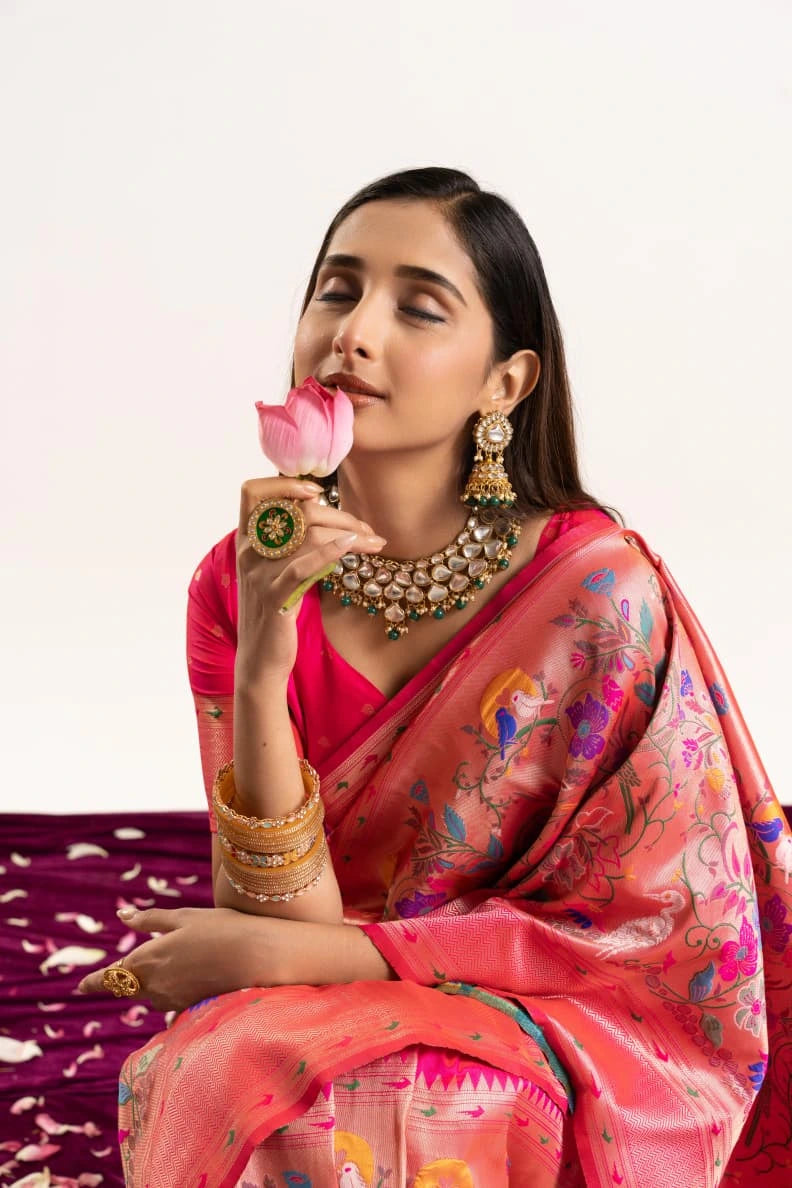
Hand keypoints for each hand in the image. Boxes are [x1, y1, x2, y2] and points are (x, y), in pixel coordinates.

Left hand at [76, 906, 273, 1013]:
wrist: (257, 957)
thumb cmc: (221, 928)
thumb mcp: (183, 917)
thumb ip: (149, 920)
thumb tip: (122, 914)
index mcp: (147, 959)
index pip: (111, 976)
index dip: (94, 982)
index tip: (80, 986)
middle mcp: (154, 986)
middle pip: (131, 986)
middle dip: (131, 978)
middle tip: (145, 964)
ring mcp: (172, 1001)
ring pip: (153, 994)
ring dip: (156, 983)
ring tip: (185, 961)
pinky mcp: (189, 1009)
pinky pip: (172, 1002)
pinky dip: (177, 990)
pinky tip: (198, 975)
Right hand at [236, 476, 386, 684]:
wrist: (259, 658)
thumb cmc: (274, 609)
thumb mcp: (274, 569)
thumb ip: (287, 542)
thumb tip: (321, 513)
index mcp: (246, 540)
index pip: (252, 491)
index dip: (283, 483)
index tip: (316, 492)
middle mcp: (248, 552)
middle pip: (296, 511)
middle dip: (339, 515)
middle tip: (366, 530)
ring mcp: (259, 574)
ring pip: (308, 535)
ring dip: (349, 533)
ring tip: (374, 543)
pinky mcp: (274, 597)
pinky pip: (303, 566)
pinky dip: (330, 551)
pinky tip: (351, 546)